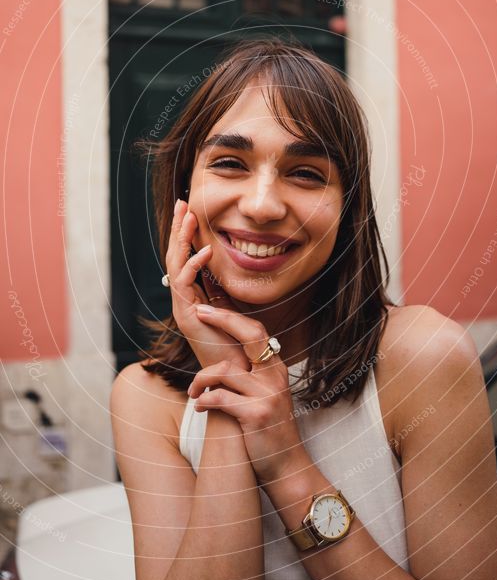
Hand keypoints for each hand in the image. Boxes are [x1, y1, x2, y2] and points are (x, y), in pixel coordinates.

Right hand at [165, 199, 246, 370]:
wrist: (236, 375)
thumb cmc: (237, 345)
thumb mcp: (231, 309)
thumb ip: (222, 289)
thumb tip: (222, 266)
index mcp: (193, 296)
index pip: (186, 257)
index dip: (187, 233)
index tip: (190, 210)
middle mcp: (184, 299)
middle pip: (176, 256)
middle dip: (179, 228)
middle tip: (183, 204)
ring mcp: (182, 307)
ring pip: (176, 266)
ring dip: (182, 239)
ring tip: (190, 217)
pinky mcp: (186, 316)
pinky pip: (185, 284)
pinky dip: (195, 265)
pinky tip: (207, 250)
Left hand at [188, 306, 306, 484]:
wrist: (286, 464)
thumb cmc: (267, 428)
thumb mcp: (263, 394)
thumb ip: (249, 374)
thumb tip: (222, 356)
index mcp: (274, 367)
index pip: (255, 330)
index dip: (230, 316)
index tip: (207, 307)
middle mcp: (274, 375)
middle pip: (249, 334)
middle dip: (222, 319)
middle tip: (199, 313)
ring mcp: (267, 394)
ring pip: (225, 369)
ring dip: (201, 379)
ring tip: (193, 393)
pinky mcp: (257, 414)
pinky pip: (221, 398)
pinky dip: (205, 401)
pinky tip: (201, 407)